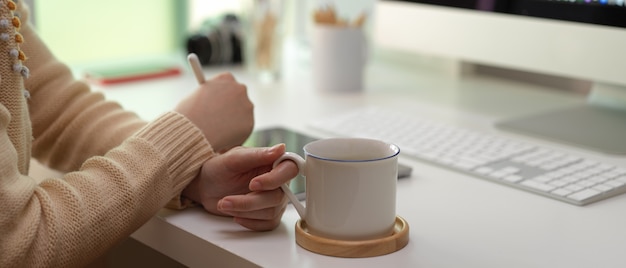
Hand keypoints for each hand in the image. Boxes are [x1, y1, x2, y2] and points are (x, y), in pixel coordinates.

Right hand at [175, 72, 253, 152]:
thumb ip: (210, 97)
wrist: (194, 130)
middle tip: (222, 119)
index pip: (229, 83)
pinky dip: (234, 136)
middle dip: (232, 108)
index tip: (219, 103)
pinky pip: (242, 130)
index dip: (223, 95)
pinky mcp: (249, 123)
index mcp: (226, 78)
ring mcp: (247, 106)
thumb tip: (214, 105)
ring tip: (216, 132)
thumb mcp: (197, 96)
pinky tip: (221, 139)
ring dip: (234, 122)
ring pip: (242, 115)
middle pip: (239, 98)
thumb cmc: (189, 113)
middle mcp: (240, 89)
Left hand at [182, 144, 298, 230]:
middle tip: (227, 199)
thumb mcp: (232, 159)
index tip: (253, 184)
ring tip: (225, 204)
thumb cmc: (218, 169)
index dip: (275, 180)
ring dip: (244, 210)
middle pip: (277, 196)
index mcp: (273, 163)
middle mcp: (278, 181)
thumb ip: (257, 154)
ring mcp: (274, 199)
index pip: (290, 170)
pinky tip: (236, 215)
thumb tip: (281, 148)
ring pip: (271, 212)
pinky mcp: (268, 214)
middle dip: (250, 201)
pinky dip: (250, 222)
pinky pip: (268, 224)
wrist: (206, 188)